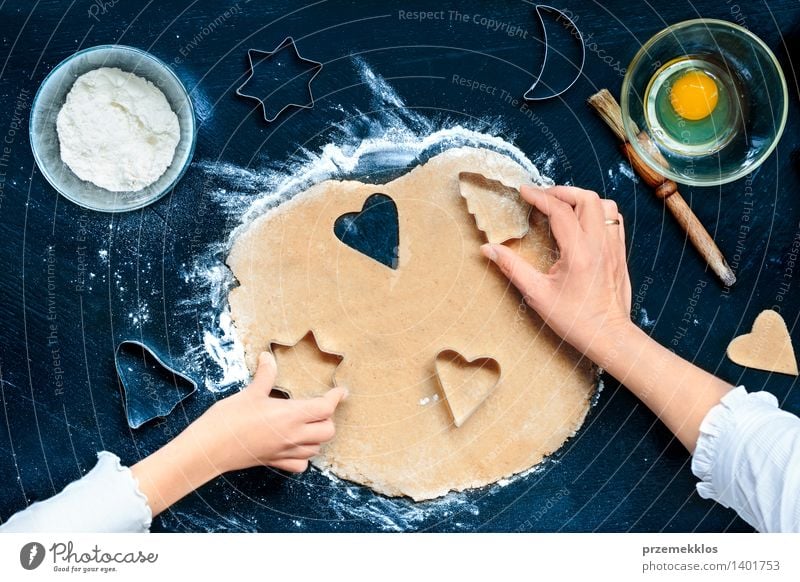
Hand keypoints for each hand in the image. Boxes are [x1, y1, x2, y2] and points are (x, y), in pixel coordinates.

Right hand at [132, 352, 346, 515]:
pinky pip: (300, 464)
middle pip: (328, 431)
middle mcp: (293, 435)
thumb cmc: (229, 419)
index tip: (340, 391)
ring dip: (318, 436)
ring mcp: (284, 451)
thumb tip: (267, 356)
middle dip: (328, 418)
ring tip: (310, 424)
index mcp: (290, 415)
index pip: (325, 408)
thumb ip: (265, 375)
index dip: (335, 398)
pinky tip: (296, 446)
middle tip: (319, 406)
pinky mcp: (274, 461)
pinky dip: (304, 456)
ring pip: (316, 448)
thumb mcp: (249, 393)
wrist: (209, 449)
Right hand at [481, 185, 632, 361]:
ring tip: (563, 206)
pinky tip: (582, 222)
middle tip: (543, 197)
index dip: (539, 196)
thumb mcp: (537, 294)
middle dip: (562, 191)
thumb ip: (512, 267)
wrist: (608, 335)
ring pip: (605, 205)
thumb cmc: (574, 319)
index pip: (559, 211)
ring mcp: (614, 247)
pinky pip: (614, 220)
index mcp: (579, 252)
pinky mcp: (620, 253)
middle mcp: (600, 244)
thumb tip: (488, 249)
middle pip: (586, 198)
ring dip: (583, 199)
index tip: (524, 192)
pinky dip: (598, 212)